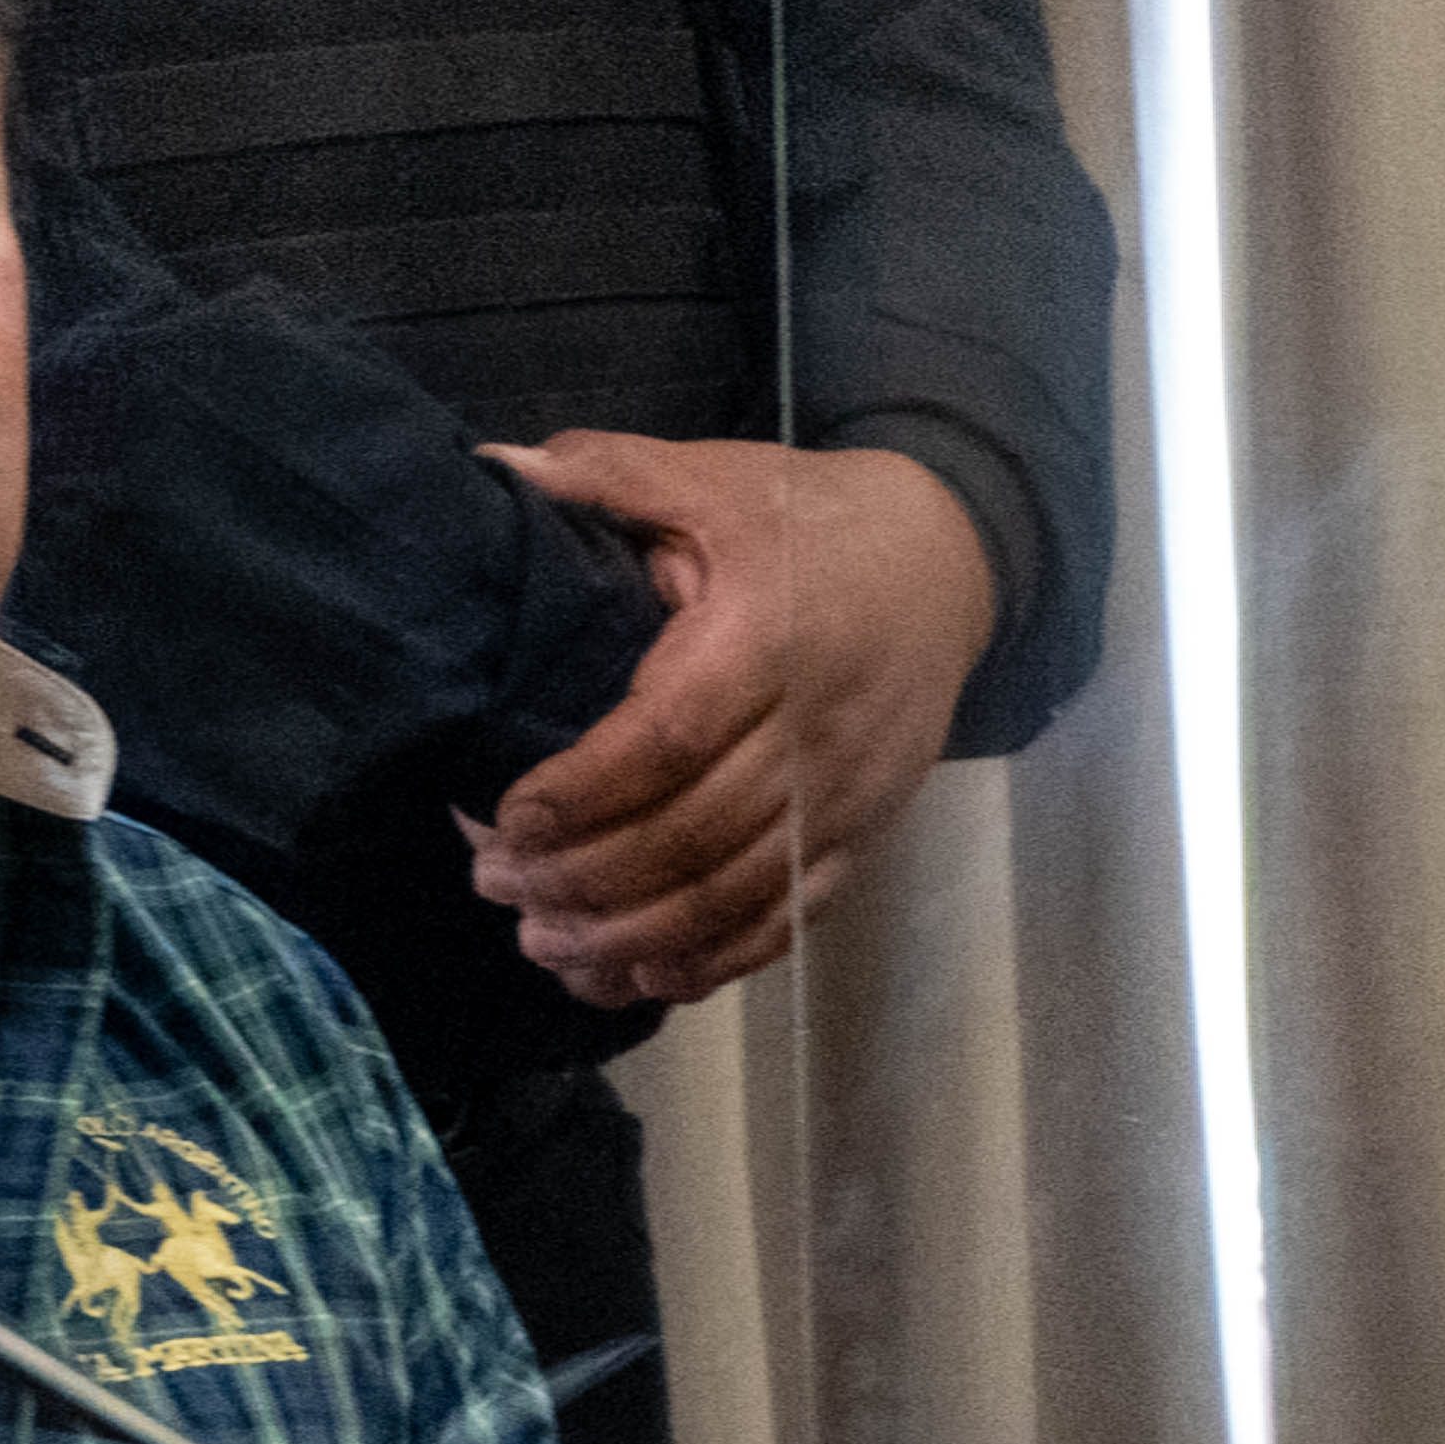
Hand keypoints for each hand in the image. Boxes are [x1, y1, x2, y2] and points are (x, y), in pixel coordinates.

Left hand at [465, 436, 993, 1007]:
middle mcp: (813, 728)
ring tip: (544, 943)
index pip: (669, 737)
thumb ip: (608, 473)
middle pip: (694, 834)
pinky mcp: (863, 834)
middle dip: (585, 878)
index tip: (505, 819)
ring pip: (736, 893)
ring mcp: (846, 793)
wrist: (948, 560)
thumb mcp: (712, 476)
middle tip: (495, 887)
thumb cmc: (807, 519)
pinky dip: (712, 960)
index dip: (584, 791)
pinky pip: (788, 918)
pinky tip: (637, 975)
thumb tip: (497, 468)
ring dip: (634, 936)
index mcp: (766, 636)